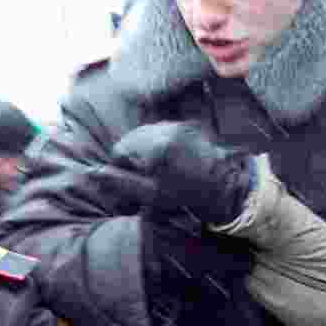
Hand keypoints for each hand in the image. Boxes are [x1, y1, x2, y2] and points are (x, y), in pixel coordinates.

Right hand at [112, 120, 254, 225]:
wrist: (231, 192)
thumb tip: (93, 174)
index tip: (132, 182)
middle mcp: (167, 130)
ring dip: (150, 149)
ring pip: (151, 134)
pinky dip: (166, 144)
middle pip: (135, 138)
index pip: (122, 150)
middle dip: (135, 156)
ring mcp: (182, 126)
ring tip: (162, 171)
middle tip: (147, 177)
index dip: (123, 168)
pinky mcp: (193, 127)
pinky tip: (176, 161)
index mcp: (155, 147)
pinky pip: (169, 132)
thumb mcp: (152, 196)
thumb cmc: (191, 199)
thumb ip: (121, 183)